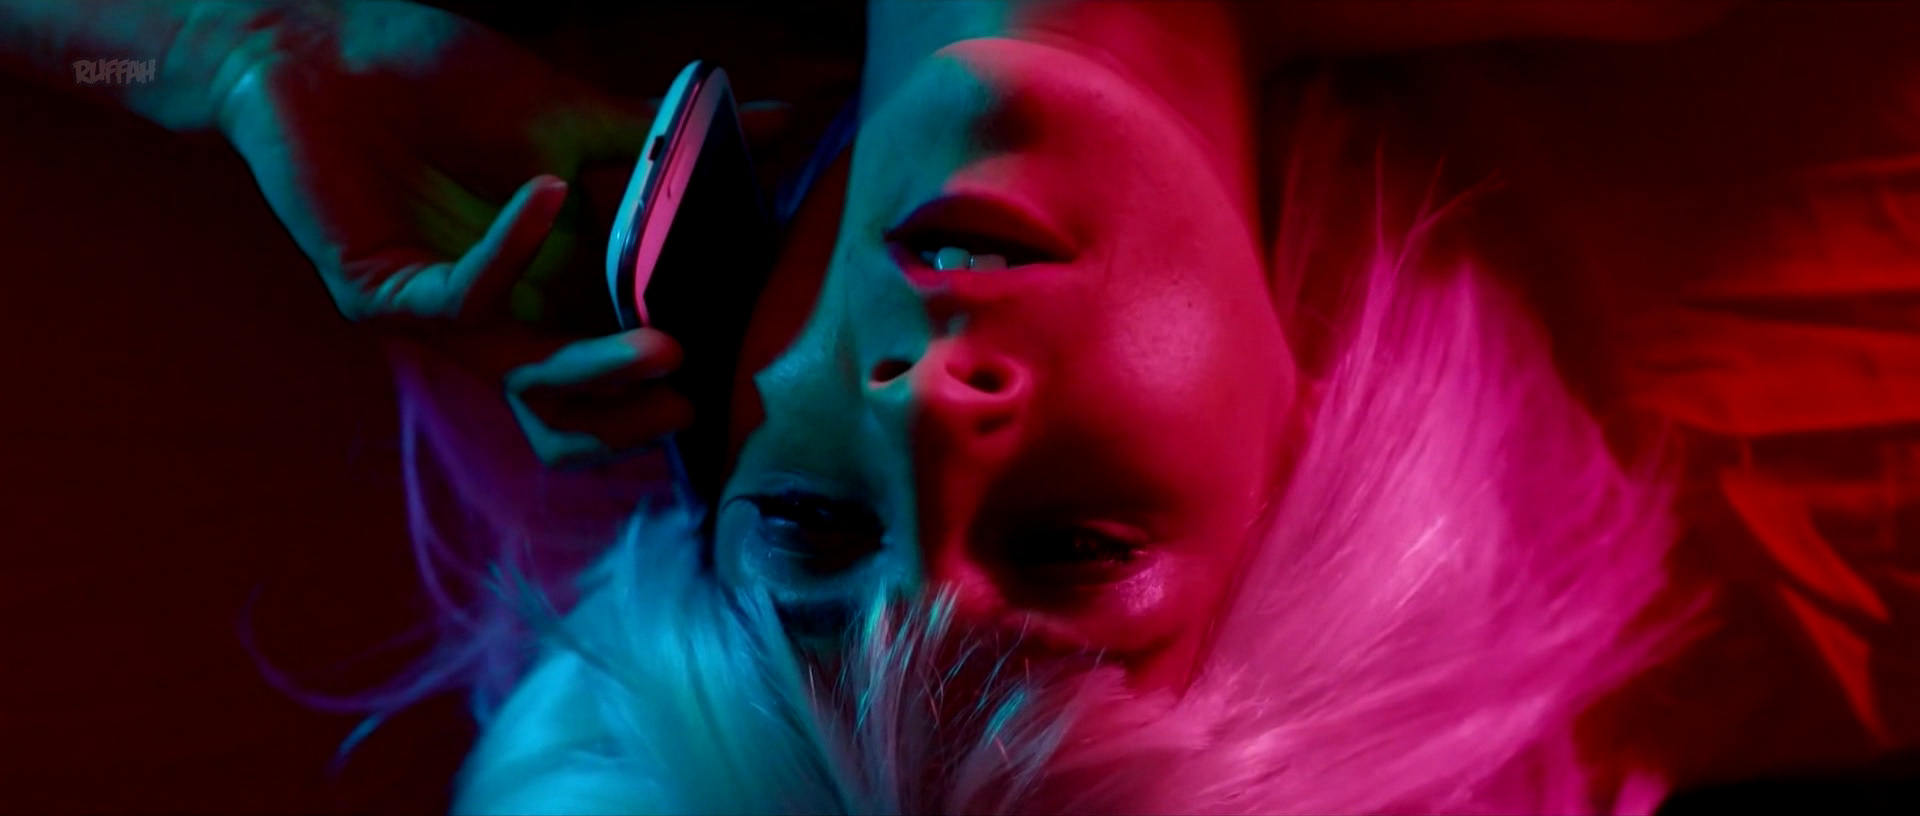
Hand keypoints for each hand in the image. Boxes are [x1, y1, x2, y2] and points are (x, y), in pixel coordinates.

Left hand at [215, 1, 693, 465]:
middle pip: (570, 405)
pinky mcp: (379, 293)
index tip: (730, 364)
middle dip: (632, 414)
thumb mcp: (570, 115)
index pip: (613, 362)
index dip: (661, 382)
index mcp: (550, 285)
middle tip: (689, 396)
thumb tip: (779, 121)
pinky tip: (550, 191)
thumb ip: (666, 139)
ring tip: (660, 346)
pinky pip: (461, 300)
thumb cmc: (439, 81)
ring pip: (525, 380)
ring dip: (596, 371)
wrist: (325, 44)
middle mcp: (500, 313)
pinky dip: (513, 249)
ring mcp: (440, 312)